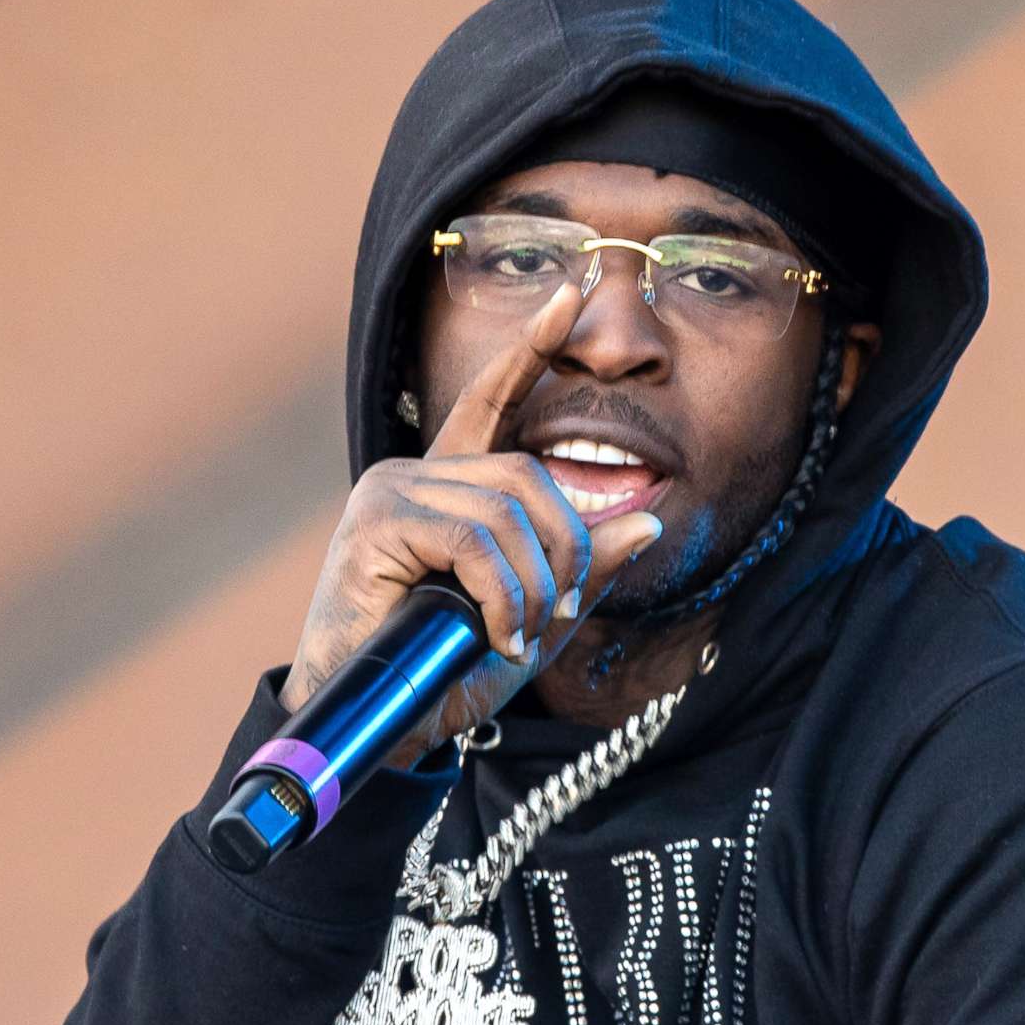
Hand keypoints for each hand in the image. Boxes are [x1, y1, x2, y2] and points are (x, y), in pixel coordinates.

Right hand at [280, 285, 663, 765]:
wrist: (379, 728)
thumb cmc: (445, 675)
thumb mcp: (534, 620)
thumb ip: (584, 570)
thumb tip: (648, 518)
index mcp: (450, 488)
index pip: (493, 401)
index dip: (531, 349)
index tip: (571, 296)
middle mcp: (415, 476)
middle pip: (527, 474)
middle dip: (565, 547)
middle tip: (556, 613)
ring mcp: (390, 494)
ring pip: (506, 509)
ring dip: (534, 584)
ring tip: (521, 635)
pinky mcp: (377, 524)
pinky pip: (474, 539)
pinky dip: (503, 593)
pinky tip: (497, 634)